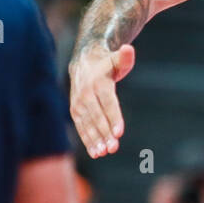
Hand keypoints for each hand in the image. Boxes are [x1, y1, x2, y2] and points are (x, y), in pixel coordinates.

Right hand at [69, 43, 134, 157]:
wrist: (84, 62)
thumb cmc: (108, 63)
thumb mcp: (117, 59)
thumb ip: (125, 57)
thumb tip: (128, 49)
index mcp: (99, 83)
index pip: (108, 103)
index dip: (114, 117)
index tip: (119, 132)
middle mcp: (86, 94)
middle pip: (97, 117)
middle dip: (105, 133)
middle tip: (113, 148)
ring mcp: (79, 104)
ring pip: (88, 124)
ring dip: (95, 140)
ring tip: (103, 153)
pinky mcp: (75, 111)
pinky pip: (81, 127)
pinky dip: (88, 139)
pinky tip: (96, 152)